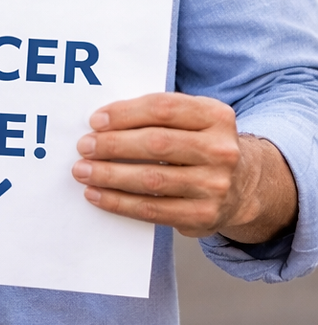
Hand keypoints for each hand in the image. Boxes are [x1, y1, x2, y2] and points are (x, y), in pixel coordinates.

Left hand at [71, 93, 297, 241]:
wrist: (242, 186)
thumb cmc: (200, 144)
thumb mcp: (193, 119)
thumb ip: (157, 115)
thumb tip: (102, 122)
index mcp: (216, 115)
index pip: (163, 108)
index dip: (125, 113)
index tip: (96, 121)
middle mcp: (221, 150)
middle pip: (156, 144)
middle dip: (112, 145)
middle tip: (84, 147)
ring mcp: (216, 185)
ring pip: (151, 179)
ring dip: (109, 175)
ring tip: (83, 170)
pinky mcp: (204, 216)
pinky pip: (152, 210)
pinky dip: (119, 202)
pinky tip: (97, 195)